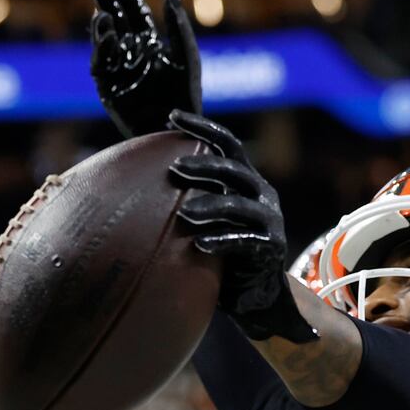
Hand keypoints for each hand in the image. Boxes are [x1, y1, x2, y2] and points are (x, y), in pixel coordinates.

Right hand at [83, 0, 200, 136]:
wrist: (175, 133)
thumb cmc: (185, 97)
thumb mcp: (187, 58)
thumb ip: (179, 28)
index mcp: (149, 42)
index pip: (133, 9)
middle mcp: (131, 52)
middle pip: (113, 16)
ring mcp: (117, 68)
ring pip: (103, 37)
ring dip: (102, 22)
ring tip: (103, 14)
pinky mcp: (107, 86)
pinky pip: (100, 61)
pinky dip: (102, 46)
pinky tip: (107, 32)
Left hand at [169, 111, 316, 342]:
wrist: (258, 294)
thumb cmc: (224, 251)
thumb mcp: (212, 217)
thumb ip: (193, 196)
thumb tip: (139, 176)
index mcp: (249, 181)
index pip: (228, 145)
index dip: (202, 127)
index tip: (171, 116)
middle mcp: (263, 195)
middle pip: (235, 170)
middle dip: (206, 165)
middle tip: (175, 168)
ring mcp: (270, 222)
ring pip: (239, 206)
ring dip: (210, 205)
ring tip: (184, 213)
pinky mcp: (270, 249)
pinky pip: (244, 242)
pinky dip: (221, 241)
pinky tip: (198, 244)